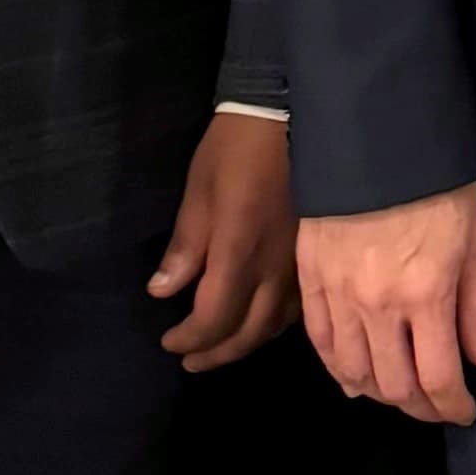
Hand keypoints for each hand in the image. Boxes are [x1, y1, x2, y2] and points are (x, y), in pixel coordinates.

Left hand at [150, 110, 298, 370]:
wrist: (290, 112)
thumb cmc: (236, 148)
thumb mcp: (198, 190)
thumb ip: (185, 247)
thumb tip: (161, 292)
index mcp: (240, 252)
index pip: (214, 318)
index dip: (190, 338)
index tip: (168, 342)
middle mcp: (276, 268)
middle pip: (248, 332)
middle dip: (216, 353)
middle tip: (189, 362)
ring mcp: (301, 263)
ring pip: (277, 323)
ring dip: (246, 342)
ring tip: (221, 347)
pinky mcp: (314, 254)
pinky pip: (298, 305)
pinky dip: (274, 323)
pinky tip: (261, 320)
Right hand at [298, 182, 475, 424]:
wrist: (378, 138)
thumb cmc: (440, 184)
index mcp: (426, 295)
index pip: (437, 379)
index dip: (453, 408)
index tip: (464, 412)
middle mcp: (378, 304)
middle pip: (394, 386)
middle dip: (419, 408)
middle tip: (435, 407)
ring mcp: (338, 293)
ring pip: (353, 371)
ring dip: (379, 393)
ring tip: (399, 393)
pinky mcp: (310, 277)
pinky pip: (320, 341)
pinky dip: (337, 368)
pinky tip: (354, 377)